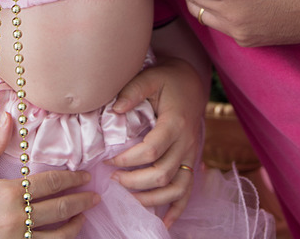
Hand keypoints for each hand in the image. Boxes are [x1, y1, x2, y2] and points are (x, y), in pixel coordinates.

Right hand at [0, 117, 96, 237]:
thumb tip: (9, 117)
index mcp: (9, 194)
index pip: (50, 184)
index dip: (71, 179)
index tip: (84, 176)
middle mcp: (16, 219)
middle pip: (59, 209)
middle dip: (81, 201)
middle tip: (94, 196)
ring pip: (55, 236)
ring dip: (74, 226)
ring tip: (83, 218)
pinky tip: (63, 237)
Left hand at [108, 58, 204, 226]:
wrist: (191, 83)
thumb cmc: (168, 80)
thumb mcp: (150, 77)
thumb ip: (132, 91)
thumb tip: (114, 109)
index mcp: (175, 123)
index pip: (151, 151)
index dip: (128, 159)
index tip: (108, 159)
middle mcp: (186, 142)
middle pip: (161, 174)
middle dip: (134, 182)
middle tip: (113, 178)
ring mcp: (191, 155)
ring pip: (175, 188)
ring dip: (151, 198)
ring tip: (128, 196)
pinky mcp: (191, 161)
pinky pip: (188, 191)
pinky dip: (177, 209)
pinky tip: (164, 222)